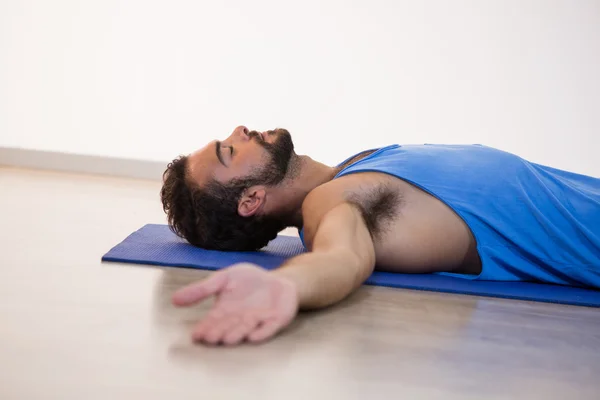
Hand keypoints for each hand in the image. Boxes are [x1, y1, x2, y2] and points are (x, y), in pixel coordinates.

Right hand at [172, 263, 298, 344]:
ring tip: (228, 338)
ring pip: (245, 330)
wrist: (280, 281)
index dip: (204, 329)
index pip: (211, 322)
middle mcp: (239, 320)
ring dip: (237, 333)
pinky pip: (267, 329)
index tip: (196, 335)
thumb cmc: (250, 281)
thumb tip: (174, 300)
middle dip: (219, 333)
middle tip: (211, 338)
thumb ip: (202, 289)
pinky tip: (253, 335)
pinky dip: (261, 333)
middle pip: (227, 328)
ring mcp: (257, 322)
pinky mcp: (275, 321)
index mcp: (224, 312)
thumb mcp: (224, 278)